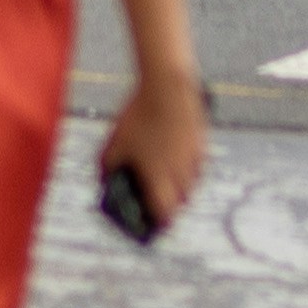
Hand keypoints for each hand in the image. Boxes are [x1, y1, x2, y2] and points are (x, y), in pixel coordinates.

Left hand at [96, 55, 209, 234]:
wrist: (168, 86)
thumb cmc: (139, 116)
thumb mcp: (116, 142)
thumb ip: (108, 165)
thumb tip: (104, 178)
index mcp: (160, 179)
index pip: (165, 214)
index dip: (159, 222)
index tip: (153, 222)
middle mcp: (181, 173)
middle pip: (180, 201)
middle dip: (170, 202)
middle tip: (157, 196)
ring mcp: (194, 158)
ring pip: (191, 183)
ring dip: (181, 185)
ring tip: (167, 175)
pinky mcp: (203, 141)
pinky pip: (198, 163)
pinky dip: (189, 166)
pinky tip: (177, 153)